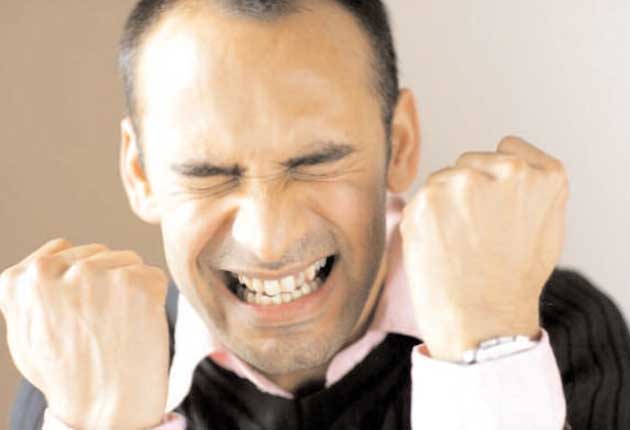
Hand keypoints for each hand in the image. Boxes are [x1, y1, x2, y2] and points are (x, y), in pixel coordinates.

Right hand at [0, 239, 169, 428]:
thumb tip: (41, 268)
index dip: (80, 280)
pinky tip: (139, 325)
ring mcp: (95, 274)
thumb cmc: (68, 378)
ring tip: (120, 325)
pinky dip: (153, 297)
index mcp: (21, 280)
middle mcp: (54, 270)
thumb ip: (31, 295)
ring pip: (127, 261)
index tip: (84, 308)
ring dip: (131, 287)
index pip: (64, 251)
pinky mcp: (134, 282)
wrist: (105, 410)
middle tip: (104, 322)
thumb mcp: (26, 335)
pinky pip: (153, 276)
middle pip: (97, 254)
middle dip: (106, 280)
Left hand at [400, 137, 568, 361]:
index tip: (496, 203)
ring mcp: (461, 182)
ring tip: (458, 244)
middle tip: (476, 233)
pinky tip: (439, 248)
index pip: (508, 148)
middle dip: (468, 190)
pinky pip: (419, 201)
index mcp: (542, 174)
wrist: (482, 320)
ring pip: (442, 181)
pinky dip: (422, 220)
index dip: (497, 178)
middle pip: (470, 163)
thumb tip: (510, 167)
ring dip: (443, 204)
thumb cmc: (515, 282)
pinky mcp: (425, 200)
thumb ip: (532, 188)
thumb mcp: (547, 228)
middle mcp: (503, 170)